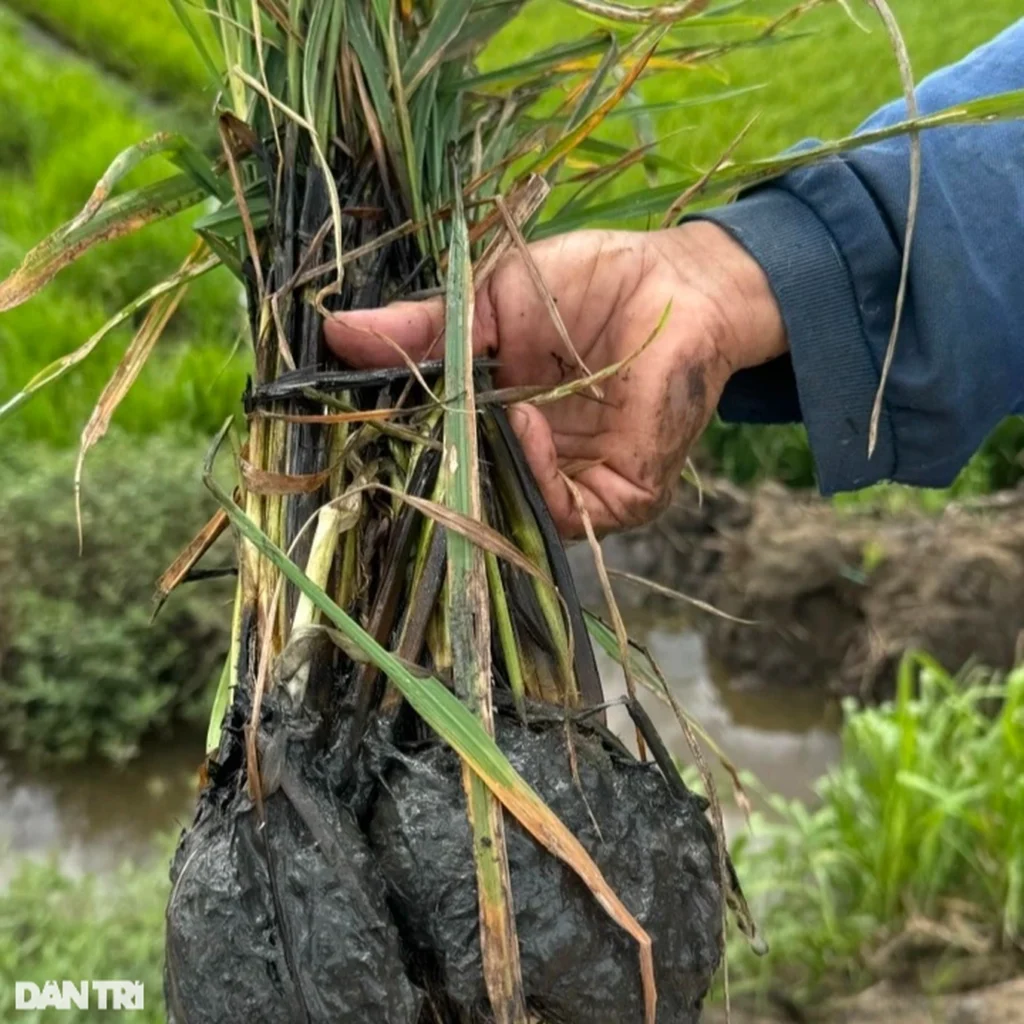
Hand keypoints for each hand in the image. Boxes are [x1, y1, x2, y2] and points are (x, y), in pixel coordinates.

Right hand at [325, 222, 785, 538]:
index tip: (359, 431)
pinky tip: (522, 426)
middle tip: (396, 444)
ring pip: (510, 515)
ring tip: (467, 421)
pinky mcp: (618, 496)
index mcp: (494, 421)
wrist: (675, 281)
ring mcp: (571, 482)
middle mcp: (529, 461)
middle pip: (469, 497)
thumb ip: (425, 328)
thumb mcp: (490, 302)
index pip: (440, 456)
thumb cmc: (587, 285)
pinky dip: (536, 478)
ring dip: (483, 476)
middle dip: (435, 477)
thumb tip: (333, 331)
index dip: (402, 450)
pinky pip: (563, 513)